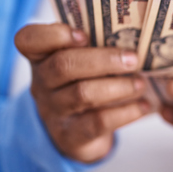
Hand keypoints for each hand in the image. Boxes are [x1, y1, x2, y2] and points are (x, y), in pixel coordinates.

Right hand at [15, 23, 150, 162]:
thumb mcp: (81, 62)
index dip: (54, 35)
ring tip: (140, 83)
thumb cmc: (84, 84)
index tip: (83, 35)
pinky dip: (126, 112)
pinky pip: (98, 122)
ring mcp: (53, 111)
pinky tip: (143, 106)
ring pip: (82, 94)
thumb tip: (132, 36)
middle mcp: (41, 83)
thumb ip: (95, 45)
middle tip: (133, 59)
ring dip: (118, 86)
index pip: (29, 40)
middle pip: (63, 65)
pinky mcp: (70, 136)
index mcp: (41, 57)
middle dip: (103, 60)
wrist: (76, 134)